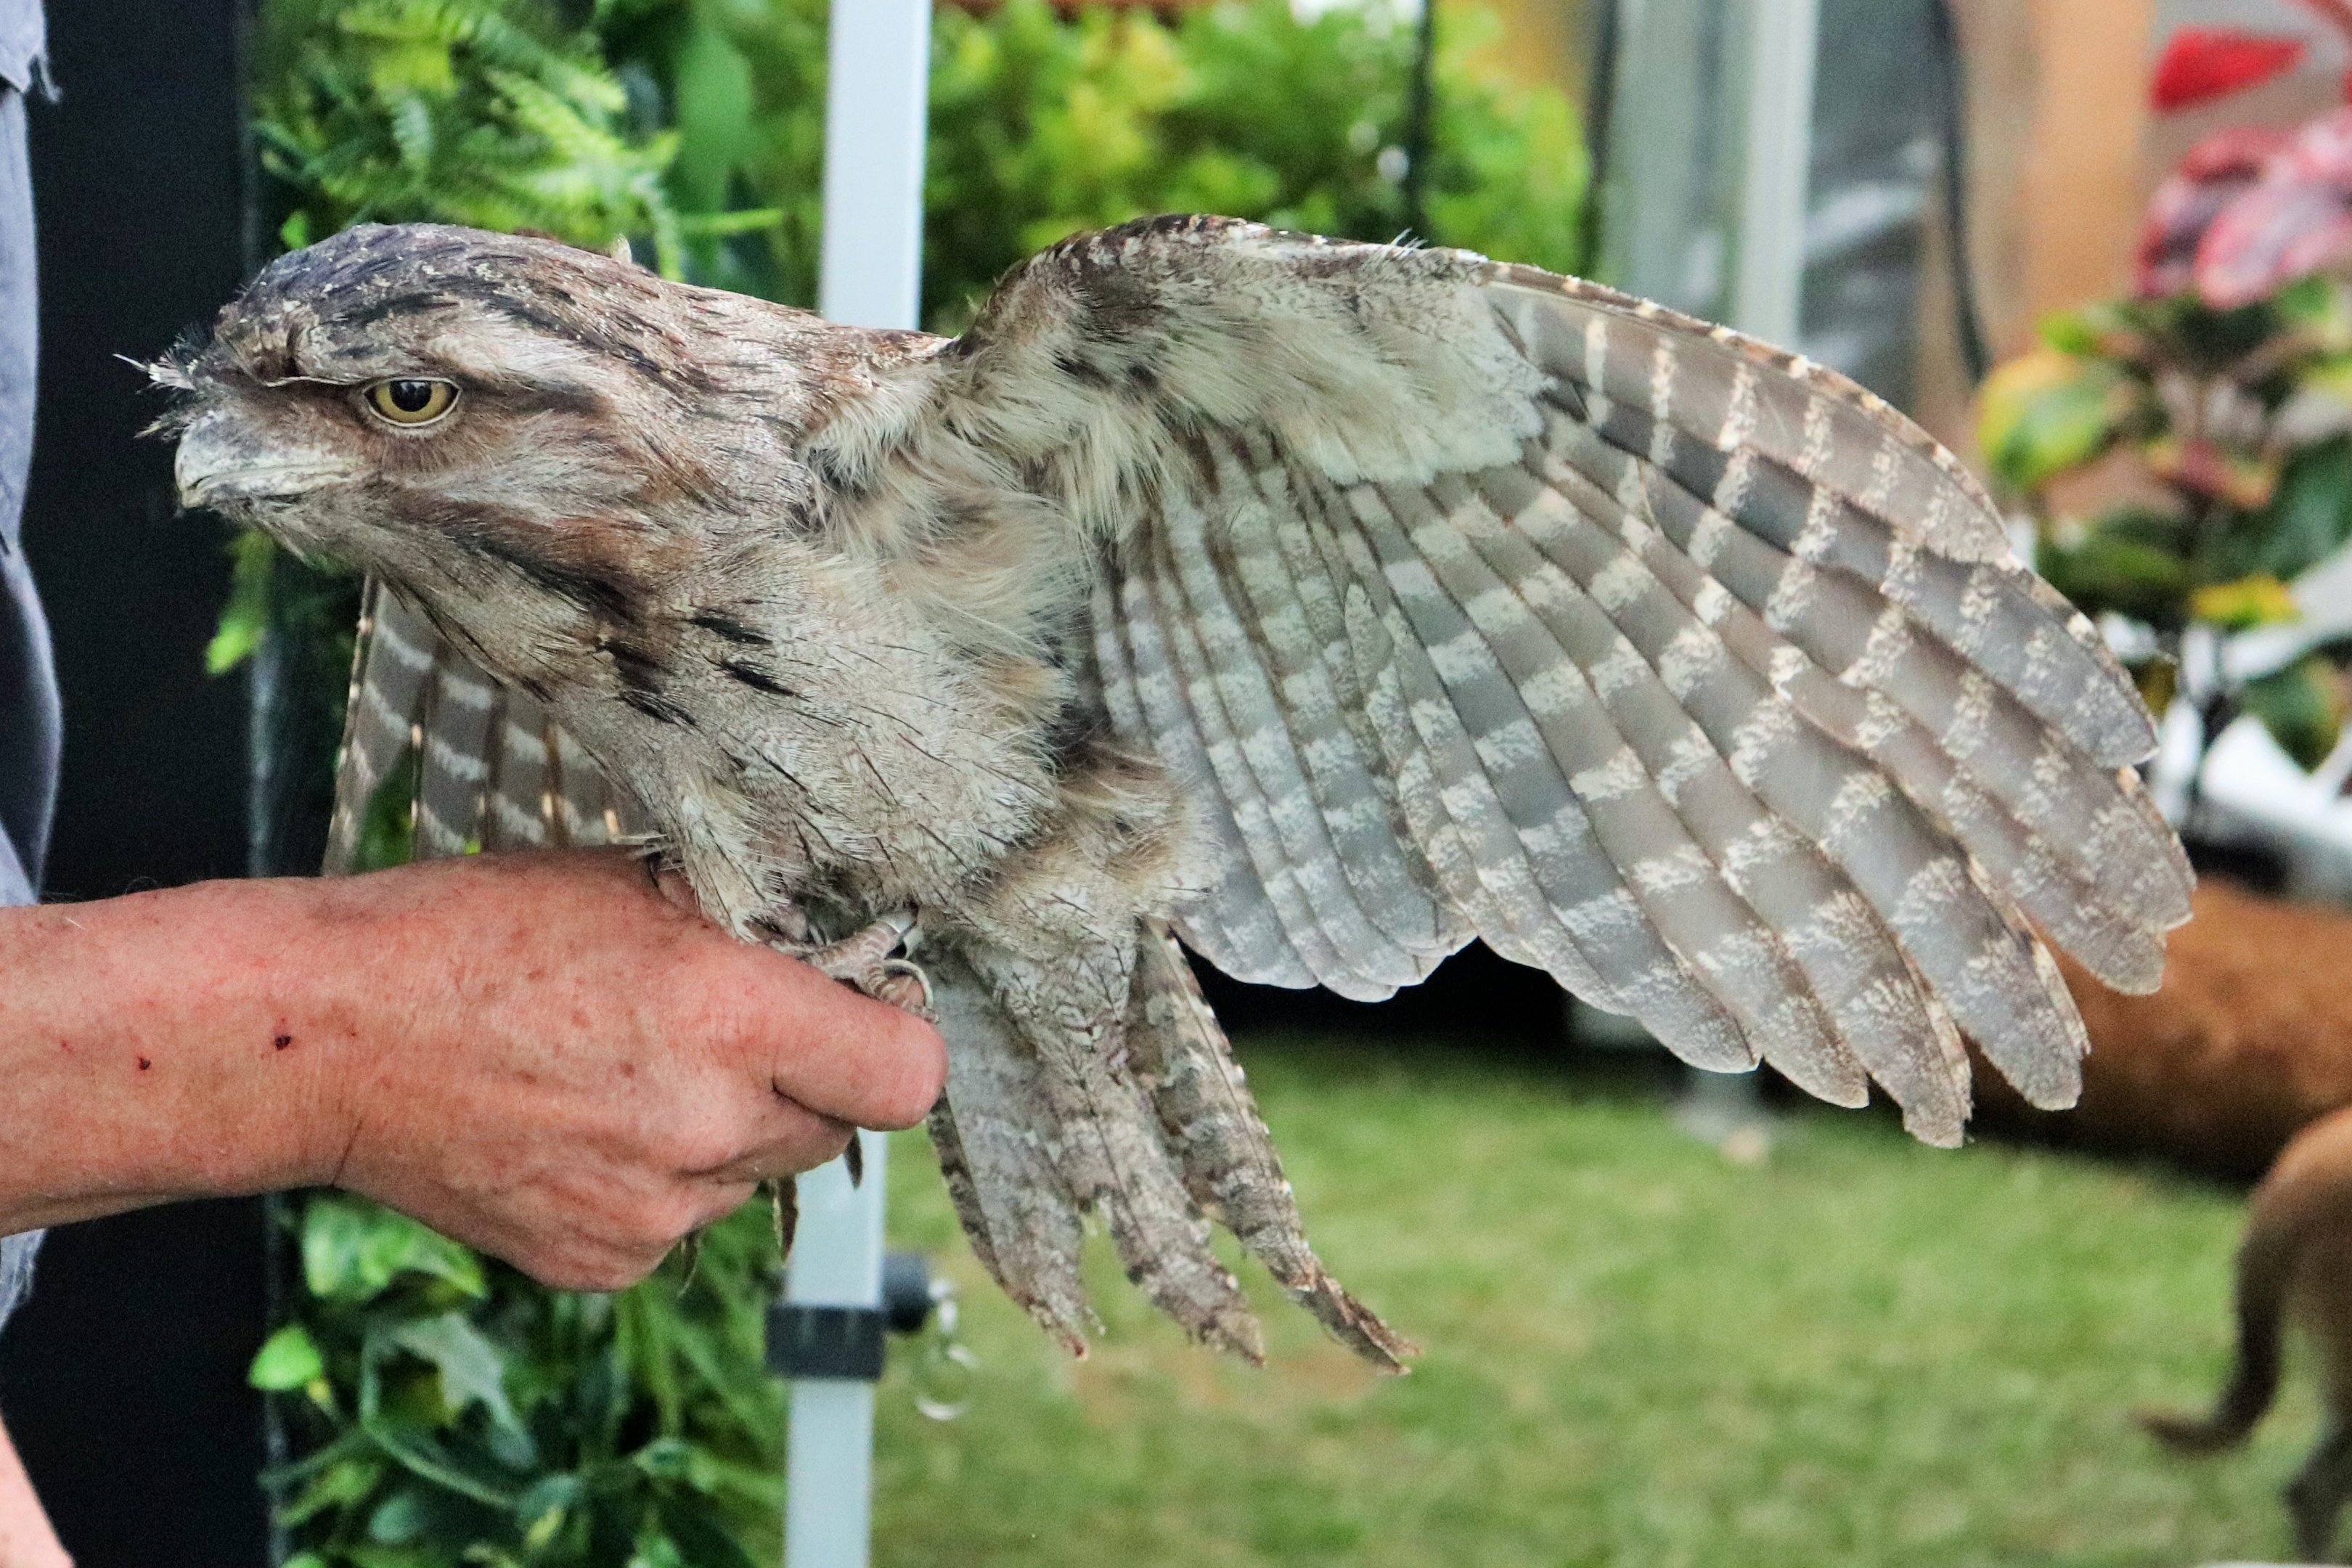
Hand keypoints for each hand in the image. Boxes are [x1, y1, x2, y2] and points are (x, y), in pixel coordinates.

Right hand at [300, 850, 945, 1287]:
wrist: (330, 1039)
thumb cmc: (477, 935)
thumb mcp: (637, 889)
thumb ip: (752, 936)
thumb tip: (843, 960)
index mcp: (729, 1013)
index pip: (906, 1077)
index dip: (893, 1045)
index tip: (861, 1021)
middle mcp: (705, 1123)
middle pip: (832, 1130)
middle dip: (798, 1084)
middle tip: (715, 1035)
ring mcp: (654, 1209)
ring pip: (753, 1177)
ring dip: (722, 1134)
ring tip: (620, 1074)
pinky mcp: (605, 1263)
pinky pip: (682, 1225)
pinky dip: (655, 1185)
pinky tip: (578, 1128)